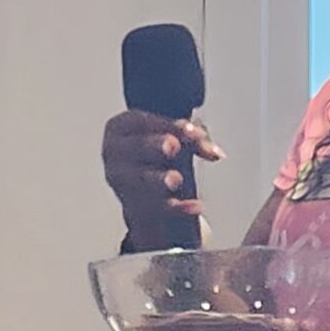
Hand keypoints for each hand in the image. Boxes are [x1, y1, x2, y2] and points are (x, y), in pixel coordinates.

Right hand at [101, 108, 224, 250]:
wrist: (147, 191)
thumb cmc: (158, 154)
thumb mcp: (176, 137)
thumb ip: (195, 139)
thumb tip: (214, 153)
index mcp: (121, 128)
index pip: (142, 121)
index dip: (169, 125)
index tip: (192, 131)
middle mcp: (115, 153)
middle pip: (136, 147)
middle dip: (154, 146)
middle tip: (172, 146)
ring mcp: (120, 182)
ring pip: (140, 180)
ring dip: (158, 180)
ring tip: (176, 179)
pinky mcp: (132, 208)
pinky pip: (155, 208)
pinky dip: (177, 208)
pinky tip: (195, 206)